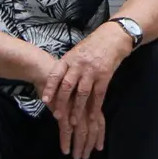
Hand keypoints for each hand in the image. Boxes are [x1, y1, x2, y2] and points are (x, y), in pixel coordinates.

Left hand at [42, 26, 130, 158]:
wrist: (113, 37)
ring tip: (73, 122)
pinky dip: (95, 107)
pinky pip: (98, 95)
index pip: (56, 74)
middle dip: (62, 102)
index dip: (50, 88)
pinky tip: (92, 117)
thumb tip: (56, 82)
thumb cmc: (92, 45)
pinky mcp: (105, 76)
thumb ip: (67, 66)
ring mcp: (92, 71)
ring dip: (77, 109)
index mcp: (69, 58)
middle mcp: (79, 65)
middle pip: (68, 86)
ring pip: (82, 93)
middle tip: (57, 115)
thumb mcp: (76, 52)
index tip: (45, 100)